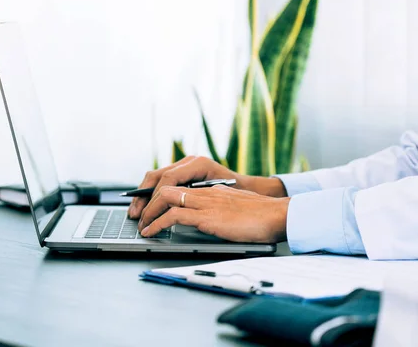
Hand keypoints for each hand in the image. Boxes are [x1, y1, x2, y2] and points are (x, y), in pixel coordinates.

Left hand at [127, 156, 286, 219]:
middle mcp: (205, 192)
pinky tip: (152, 232)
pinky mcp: (207, 216)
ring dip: (148, 213)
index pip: (177, 186)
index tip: (148, 206)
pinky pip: (174, 216)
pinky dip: (158, 224)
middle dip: (147, 200)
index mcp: (211, 190)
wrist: (279, 215)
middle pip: (166, 187)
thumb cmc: (262, 216)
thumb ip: (219, 208)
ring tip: (141, 226)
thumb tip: (205, 218)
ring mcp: (205, 202)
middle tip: (138, 215)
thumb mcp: (235, 208)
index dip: (158, 195)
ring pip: (165, 198)